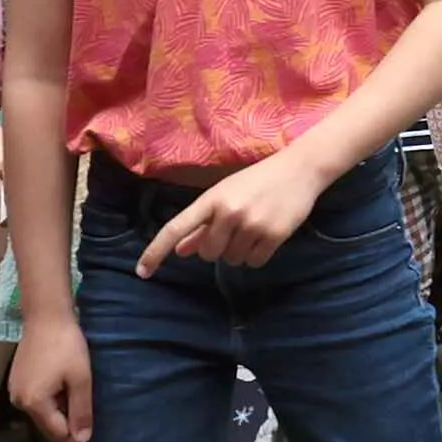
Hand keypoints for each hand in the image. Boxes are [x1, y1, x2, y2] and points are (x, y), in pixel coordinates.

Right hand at [5, 312, 94, 441]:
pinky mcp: (17, 381)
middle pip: (48, 424)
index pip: (57, 433)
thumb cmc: (66, 345)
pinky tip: (64, 389)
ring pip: (43, 412)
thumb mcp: (81, 378)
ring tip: (77, 400)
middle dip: (67, 424)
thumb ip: (81, 411)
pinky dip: (52, 400)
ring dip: (60, 411)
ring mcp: (15, 391)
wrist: (46, 315)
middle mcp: (19, 401)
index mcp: (33, 403)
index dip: (75, 438)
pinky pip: (37, 400)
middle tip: (87, 420)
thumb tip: (82, 440)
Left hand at [139, 144, 342, 273]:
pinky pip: (254, 262)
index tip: (142, 272)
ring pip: (232, 260)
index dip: (156, 251)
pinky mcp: (274, 235)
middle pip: (208, 254)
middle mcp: (228, 212)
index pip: (175, 228)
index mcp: (211, 199)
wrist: (299, 169)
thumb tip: (181, 251)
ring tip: (254, 226)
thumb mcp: (225, 196)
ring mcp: (252, 224)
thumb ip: (202, 225)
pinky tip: (266, 234)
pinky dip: (257, 255)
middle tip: (234, 229)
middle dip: (218, 248)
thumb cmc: (256, 181)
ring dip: (240, 251)